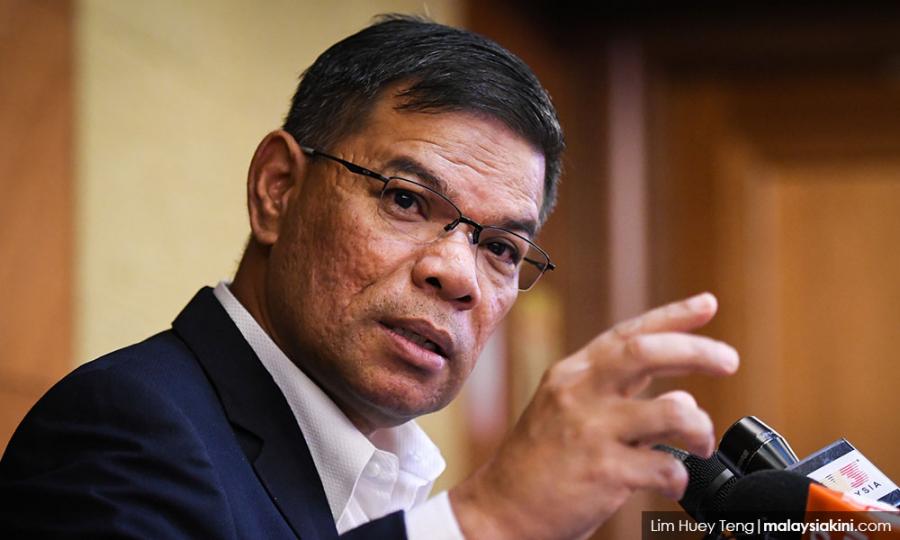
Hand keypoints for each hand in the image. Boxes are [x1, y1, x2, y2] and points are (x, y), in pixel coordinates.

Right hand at [449, 292, 738, 539]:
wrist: (499, 511)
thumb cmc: (538, 464)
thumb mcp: (567, 413)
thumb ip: (620, 399)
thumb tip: (682, 398)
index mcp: (572, 375)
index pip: (628, 334)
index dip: (673, 316)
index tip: (708, 303)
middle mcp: (579, 393)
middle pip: (647, 353)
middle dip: (698, 352)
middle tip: (729, 361)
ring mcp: (590, 430)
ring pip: (672, 411)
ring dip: (700, 427)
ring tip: (701, 444)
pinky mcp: (602, 471)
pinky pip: (665, 466)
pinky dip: (679, 476)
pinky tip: (672, 483)